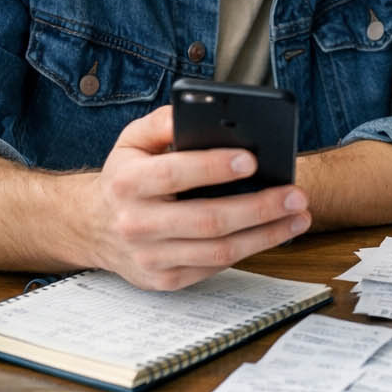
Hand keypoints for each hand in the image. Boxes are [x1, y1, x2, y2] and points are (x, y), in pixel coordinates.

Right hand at [90, 105, 310, 289]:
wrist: (93, 226)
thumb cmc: (126, 175)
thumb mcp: (132, 139)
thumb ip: (164, 122)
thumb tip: (202, 111)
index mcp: (127, 182)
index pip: (175, 174)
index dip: (214, 167)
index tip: (252, 159)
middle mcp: (136, 223)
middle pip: (208, 220)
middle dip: (259, 207)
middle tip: (295, 194)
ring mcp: (150, 257)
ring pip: (218, 251)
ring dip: (266, 235)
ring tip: (298, 216)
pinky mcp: (165, 280)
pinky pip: (214, 267)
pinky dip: (249, 250)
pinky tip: (273, 233)